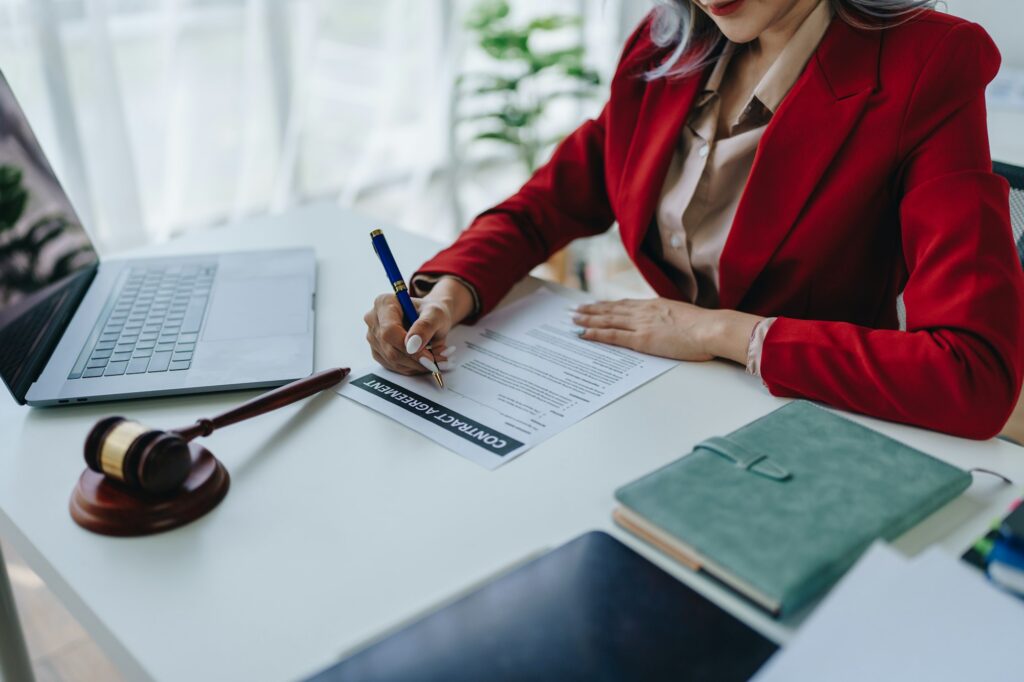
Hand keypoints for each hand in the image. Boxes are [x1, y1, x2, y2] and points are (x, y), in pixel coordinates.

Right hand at [363, 295, 455, 375]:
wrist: (431, 318)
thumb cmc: (432, 312)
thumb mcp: (435, 313)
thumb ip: (425, 326)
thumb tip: (413, 345)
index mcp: (384, 303)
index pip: (389, 331)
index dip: (407, 347)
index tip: (428, 356)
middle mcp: (374, 320)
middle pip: (390, 349)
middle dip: (416, 359)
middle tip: (436, 362)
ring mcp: (374, 337)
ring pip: (392, 361)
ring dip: (416, 365)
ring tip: (435, 358)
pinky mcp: (378, 352)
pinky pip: (394, 366)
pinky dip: (412, 368)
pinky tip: (423, 360)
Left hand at [572, 298, 762, 363]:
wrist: (711, 328)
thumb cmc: (706, 327)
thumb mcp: (685, 317)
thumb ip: (672, 319)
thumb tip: (669, 324)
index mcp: (655, 306)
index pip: (625, 304)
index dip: (608, 305)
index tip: (595, 304)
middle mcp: (644, 312)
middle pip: (611, 309)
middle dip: (592, 310)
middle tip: (575, 310)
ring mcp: (641, 324)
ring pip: (607, 320)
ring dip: (588, 319)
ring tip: (573, 319)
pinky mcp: (641, 339)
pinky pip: (612, 336)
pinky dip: (596, 334)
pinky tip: (583, 334)